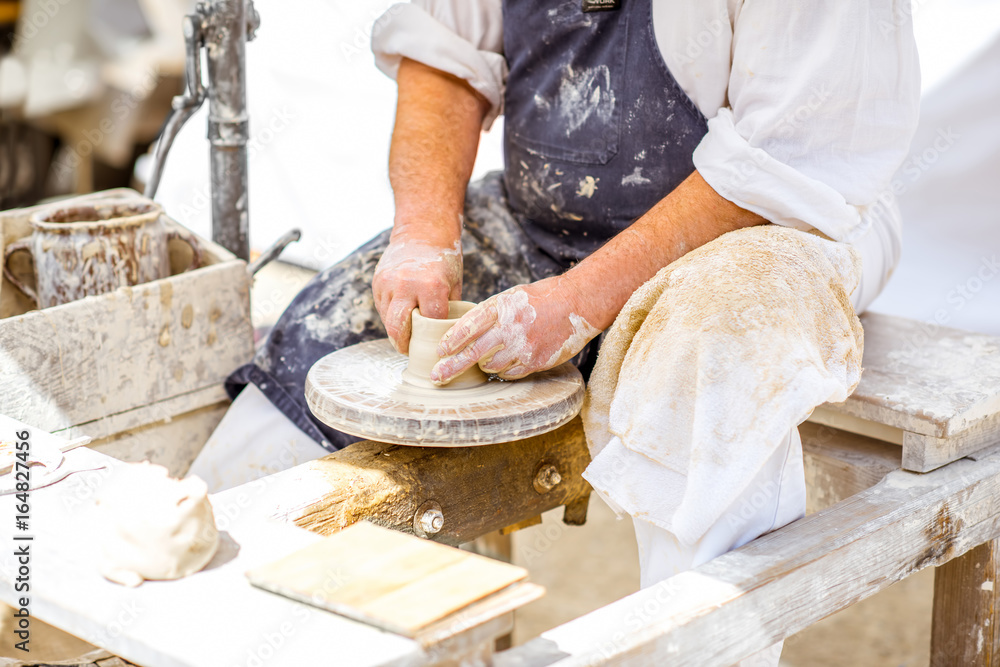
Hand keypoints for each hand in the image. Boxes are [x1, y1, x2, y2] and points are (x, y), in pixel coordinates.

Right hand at [373, 233, 461, 353]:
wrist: (421, 233)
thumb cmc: (443, 260)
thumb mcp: (454, 284)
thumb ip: (449, 309)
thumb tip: (448, 336)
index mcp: (431, 286)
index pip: (429, 324)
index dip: (431, 338)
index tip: (433, 348)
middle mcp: (406, 285)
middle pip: (398, 328)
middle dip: (403, 344)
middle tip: (409, 351)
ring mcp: (388, 283)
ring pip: (387, 320)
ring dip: (395, 331)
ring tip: (404, 338)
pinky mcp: (377, 282)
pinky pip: (382, 308)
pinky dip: (389, 316)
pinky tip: (399, 317)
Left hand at [431, 276, 600, 383]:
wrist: (576, 304)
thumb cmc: (539, 299)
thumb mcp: (510, 298)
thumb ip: (488, 315)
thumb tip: (462, 335)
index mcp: (500, 307)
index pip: (468, 326)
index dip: (451, 341)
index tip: (440, 351)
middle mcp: (509, 327)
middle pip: (473, 353)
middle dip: (451, 367)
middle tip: (437, 377)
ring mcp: (522, 346)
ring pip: (490, 366)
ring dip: (484, 365)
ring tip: (489, 357)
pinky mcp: (535, 361)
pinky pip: (509, 373)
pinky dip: (503, 370)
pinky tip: (508, 361)